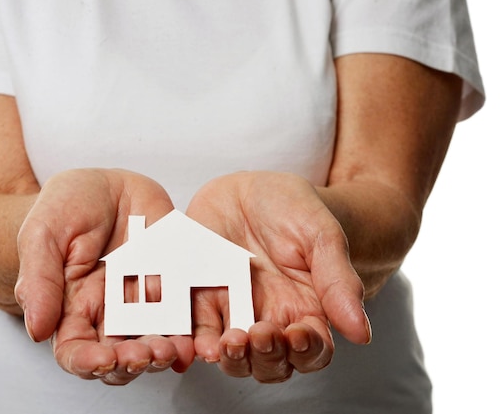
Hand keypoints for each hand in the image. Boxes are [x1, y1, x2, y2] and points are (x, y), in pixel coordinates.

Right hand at [14, 169, 193, 384]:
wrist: (107, 183)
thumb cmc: (66, 206)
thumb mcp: (43, 234)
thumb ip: (39, 280)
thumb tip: (36, 330)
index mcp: (72, 307)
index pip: (75, 351)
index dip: (87, 363)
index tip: (103, 359)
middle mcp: (110, 313)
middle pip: (120, 358)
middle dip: (132, 363)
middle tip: (144, 354)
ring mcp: (143, 301)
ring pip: (154, 343)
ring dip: (163, 353)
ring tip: (172, 348)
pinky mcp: (172, 285)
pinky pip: (184, 314)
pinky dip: (191, 330)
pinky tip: (194, 337)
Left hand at [186, 172, 370, 382]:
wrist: (250, 189)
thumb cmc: (295, 210)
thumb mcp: (321, 235)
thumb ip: (338, 281)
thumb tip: (361, 333)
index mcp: (305, 309)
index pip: (311, 350)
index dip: (305, 351)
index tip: (297, 334)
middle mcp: (268, 319)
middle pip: (269, 363)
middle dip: (263, 357)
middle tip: (257, 335)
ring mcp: (231, 311)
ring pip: (230, 355)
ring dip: (228, 357)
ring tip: (225, 343)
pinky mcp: (198, 298)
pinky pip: (192, 327)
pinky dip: (189, 339)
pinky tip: (192, 340)